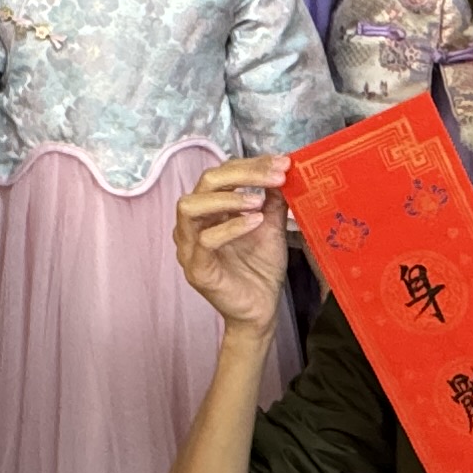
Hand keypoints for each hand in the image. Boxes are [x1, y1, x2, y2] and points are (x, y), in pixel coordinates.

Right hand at [172, 154, 294, 341]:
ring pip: (191, 206)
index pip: (222, 174)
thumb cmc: (260, 268)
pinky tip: (255, 222)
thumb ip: (273, 199)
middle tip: (275, 175)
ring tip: (258, 200)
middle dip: (242, 173)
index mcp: (209, 209)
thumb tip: (282, 169)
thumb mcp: (271, 226)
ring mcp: (190, 246)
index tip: (282, 163)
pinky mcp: (196, 269)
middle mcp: (194, 223)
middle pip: (205, 182)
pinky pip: (204, 240)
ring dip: (227, 198)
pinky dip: (230, 227)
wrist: (261, 309)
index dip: (251, 164)